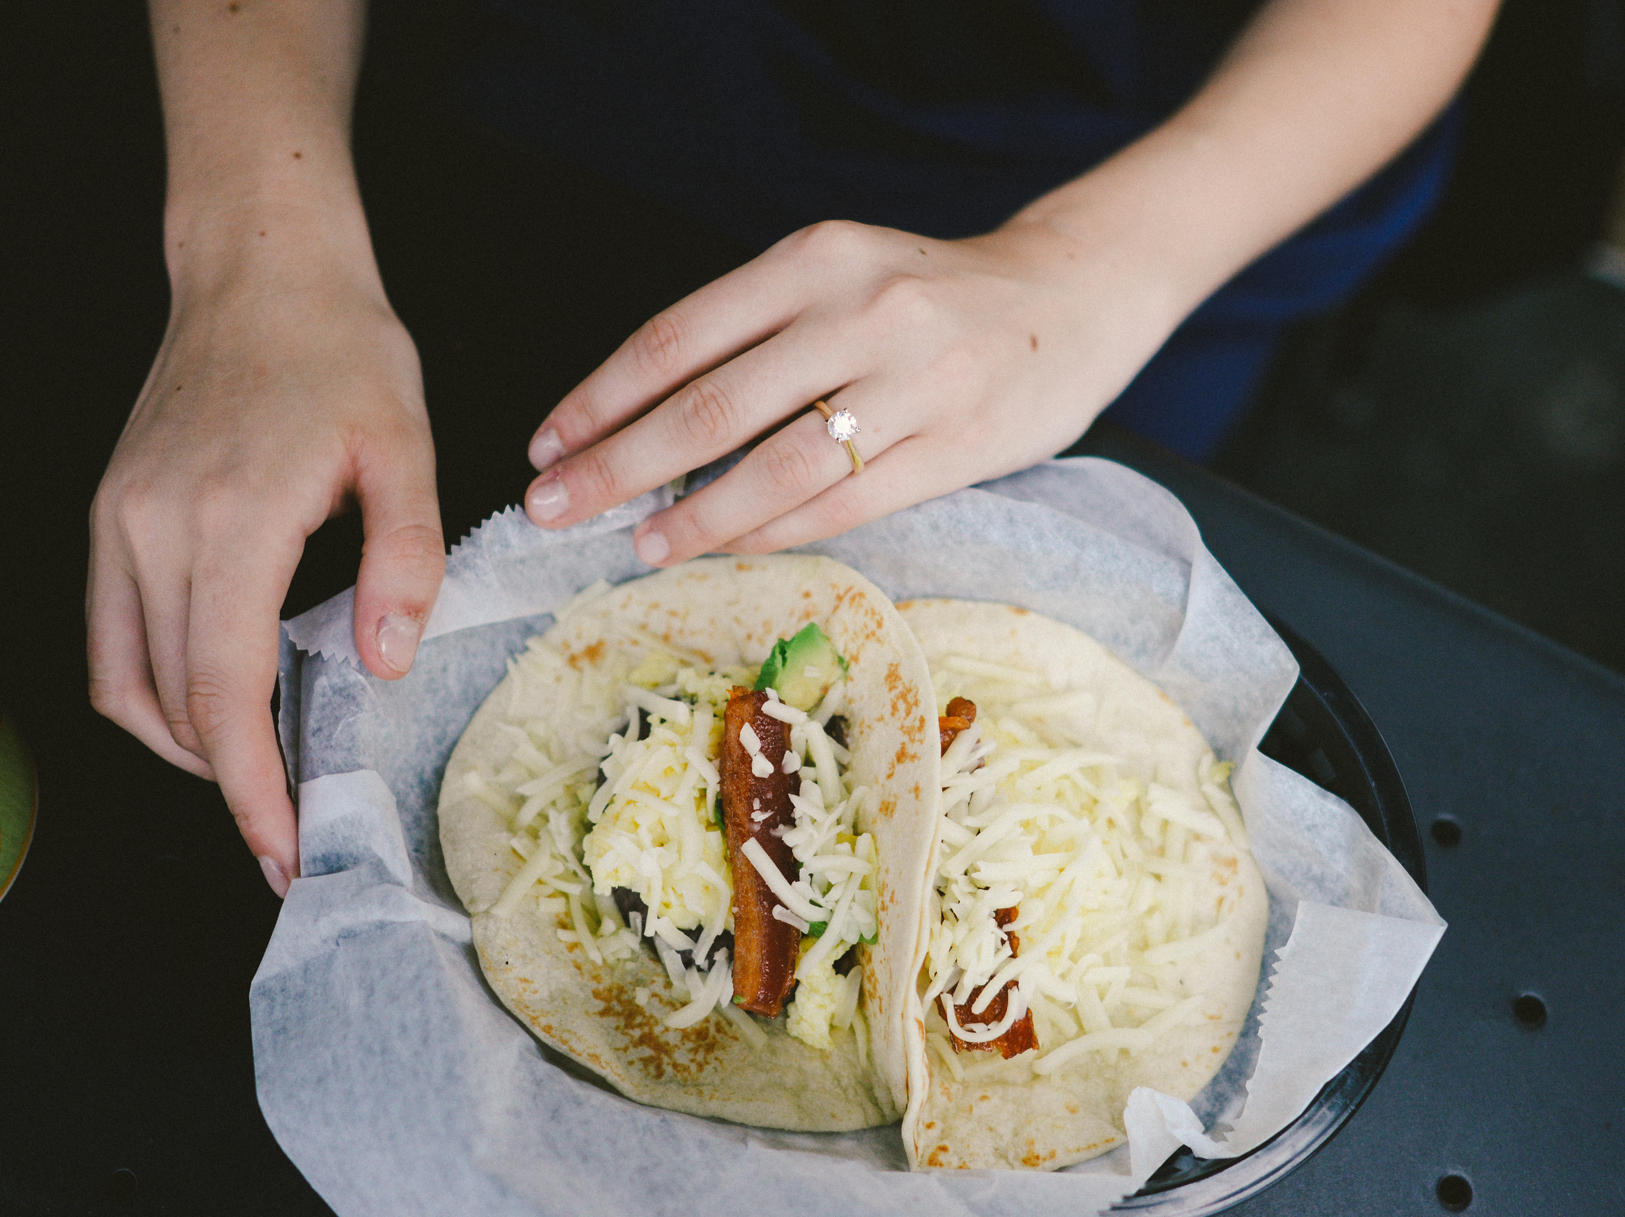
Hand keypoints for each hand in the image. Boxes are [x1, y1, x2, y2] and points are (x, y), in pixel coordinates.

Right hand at [87, 233, 442, 894]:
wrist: (260, 268)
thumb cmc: (342, 350)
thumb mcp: (406, 448)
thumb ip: (403, 560)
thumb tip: (380, 666)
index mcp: (230, 520)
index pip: (224, 693)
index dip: (253, 787)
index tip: (287, 851)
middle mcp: (153, 530)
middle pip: (175, 706)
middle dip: (233, 787)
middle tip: (295, 838)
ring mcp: (118, 524)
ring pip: (129, 685)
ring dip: (190, 748)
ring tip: (263, 780)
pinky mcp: (110, 516)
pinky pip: (112, 640)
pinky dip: (156, 696)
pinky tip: (217, 709)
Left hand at [518, 218, 1181, 563]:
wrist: (1076, 293)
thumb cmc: (936, 294)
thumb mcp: (843, 274)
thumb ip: (761, 330)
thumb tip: (648, 418)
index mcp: (816, 260)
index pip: (680, 335)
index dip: (603, 395)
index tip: (548, 441)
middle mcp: (859, 313)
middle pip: (711, 404)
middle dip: (618, 463)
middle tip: (553, 505)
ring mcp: (911, 384)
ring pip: (775, 466)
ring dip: (695, 515)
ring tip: (638, 542)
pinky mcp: (955, 446)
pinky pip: (844, 504)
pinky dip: (774, 532)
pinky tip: (727, 548)